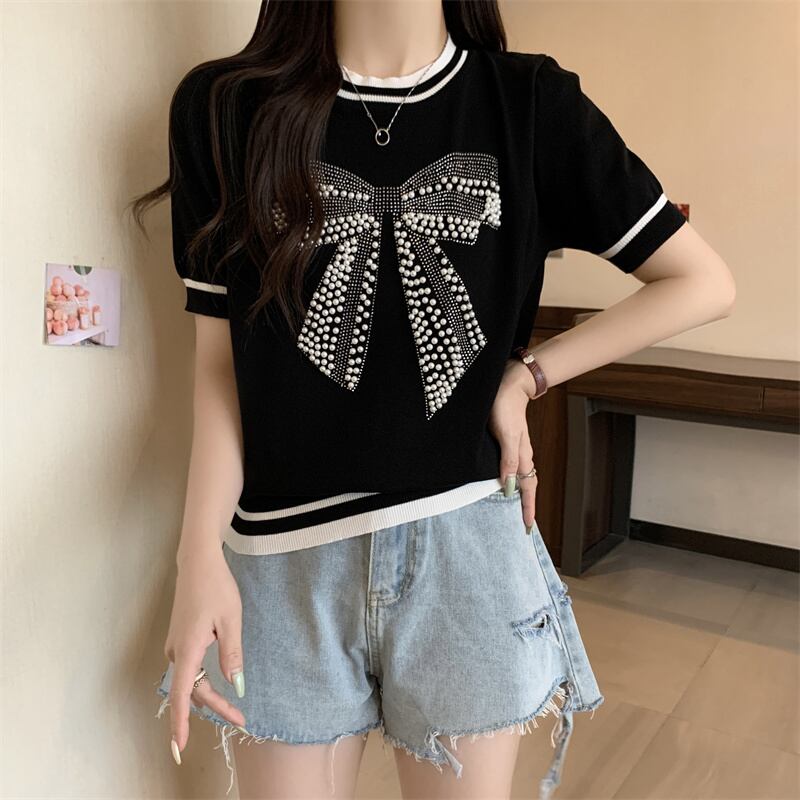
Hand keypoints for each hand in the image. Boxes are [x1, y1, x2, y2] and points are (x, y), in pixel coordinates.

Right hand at [163, 547, 246, 764]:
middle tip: (241, 719)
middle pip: (192, 690)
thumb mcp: (231, 621)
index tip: (179, 747)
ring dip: (210, 696)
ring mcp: (176, 645)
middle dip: (215, 707)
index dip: (180, 723)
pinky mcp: (180, 639)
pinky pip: (191, 668)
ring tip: (234, 708)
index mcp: (187, 649)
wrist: (198, 563)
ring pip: (192, 680)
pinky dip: (203, 681)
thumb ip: (232, 655)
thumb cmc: (216, 588)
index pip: (182, 694)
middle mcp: (176, 651)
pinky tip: (219, 685)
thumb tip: (236, 685)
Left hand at [488, 358, 539, 533]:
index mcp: (522, 456)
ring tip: (513, 509)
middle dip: (526, 505)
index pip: (527, 488)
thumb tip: (509, 487)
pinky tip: (502, 481)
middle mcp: (520, 454)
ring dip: (518, 493)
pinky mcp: (506, 440)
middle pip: (526, 484)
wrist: (507, 382)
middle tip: (523, 524)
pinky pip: (510, 466)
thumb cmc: (504, 406)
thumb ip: (508, 460)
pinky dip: (510, 478)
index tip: (528, 527)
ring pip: (519, 475)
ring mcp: (514, 447)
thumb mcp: (506, 435)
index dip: (528, 507)